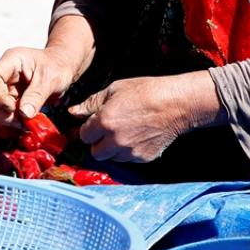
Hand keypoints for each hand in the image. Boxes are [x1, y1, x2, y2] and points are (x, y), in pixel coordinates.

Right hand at [0, 46, 80, 125]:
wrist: (63, 67)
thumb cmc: (58, 66)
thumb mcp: (51, 79)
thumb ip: (36, 96)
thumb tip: (24, 114)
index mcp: (12, 60)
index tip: (12, 108)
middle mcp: (6, 72)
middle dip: (2, 110)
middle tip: (18, 121)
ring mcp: (7, 84)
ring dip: (7, 116)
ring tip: (23, 123)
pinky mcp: (12, 95)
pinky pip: (6, 109)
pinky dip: (13, 118)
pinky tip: (24, 122)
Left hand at [69, 71, 223, 162]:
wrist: (176, 104)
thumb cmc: (145, 91)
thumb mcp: (114, 90)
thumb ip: (91, 104)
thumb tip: (73, 112)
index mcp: (105, 122)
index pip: (84, 136)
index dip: (89, 130)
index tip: (95, 124)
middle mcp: (115, 140)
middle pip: (95, 153)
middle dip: (98, 143)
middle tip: (107, 131)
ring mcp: (130, 152)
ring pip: (112, 158)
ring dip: (113, 150)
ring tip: (124, 133)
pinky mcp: (143, 158)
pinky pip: (128, 159)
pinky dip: (128, 152)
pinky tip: (137, 137)